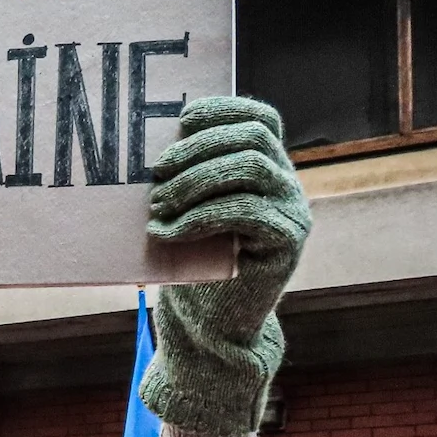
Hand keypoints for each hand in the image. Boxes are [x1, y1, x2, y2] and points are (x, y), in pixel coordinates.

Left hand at [138, 97, 311, 436]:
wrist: (209, 327)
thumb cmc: (190, 264)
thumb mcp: (185, 212)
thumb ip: (183, 177)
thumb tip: (143, 146)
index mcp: (265, 167)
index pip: (259, 117)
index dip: (221, 109)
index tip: (180, 121)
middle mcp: (286, 183)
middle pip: (253, 137)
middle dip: (198, 148)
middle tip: (156, 175)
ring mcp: (292, 210)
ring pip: (252, 166)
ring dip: (196, 180)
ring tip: (158, 205)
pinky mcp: (287, 242)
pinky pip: (247, 210)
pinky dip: (200, 216)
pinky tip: (168, 232)